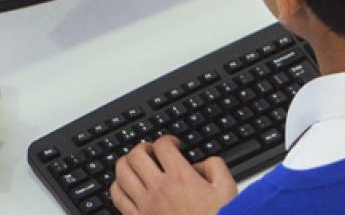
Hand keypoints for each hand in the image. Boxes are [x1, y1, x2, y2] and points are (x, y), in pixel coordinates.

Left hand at [111, 136, 235, 214]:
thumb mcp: (226, 186)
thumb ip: (214, 165)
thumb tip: (199, 163)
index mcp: (180, 177)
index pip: (162, 146)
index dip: (168, 139)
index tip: (174, 145)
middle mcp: (159, 188)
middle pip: (136, 156)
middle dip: (143, 148)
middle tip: (151, 151)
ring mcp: (145, 204)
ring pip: (122, 175)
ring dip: (126, 164)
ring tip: (135, 165)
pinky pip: (118, 198)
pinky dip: (118, 187)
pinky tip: (125, 185)